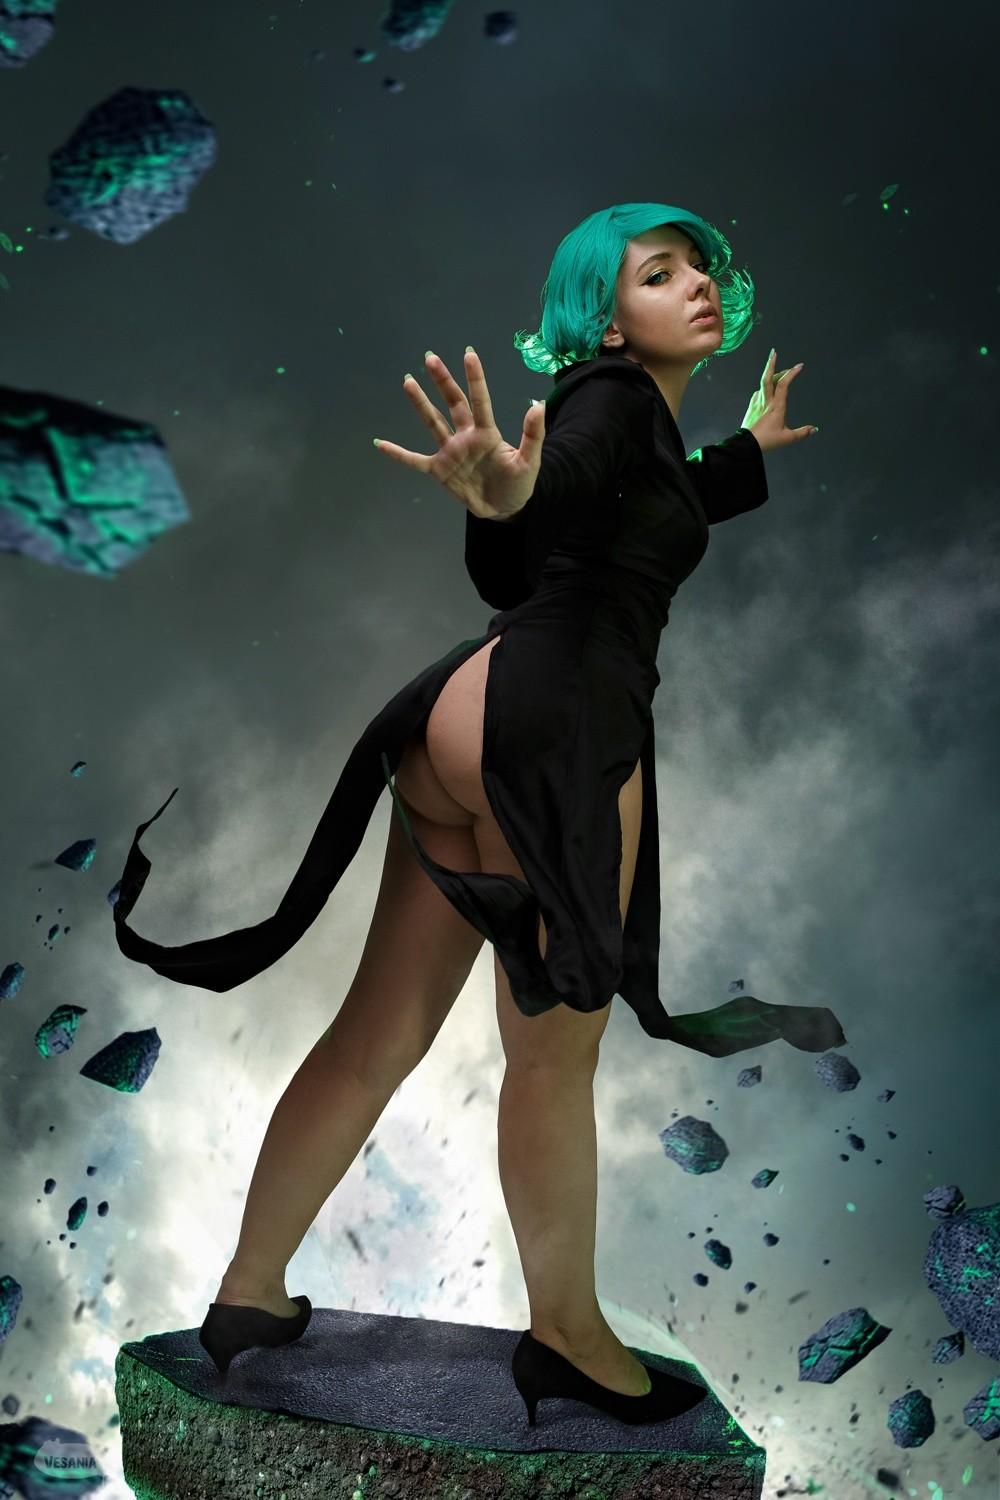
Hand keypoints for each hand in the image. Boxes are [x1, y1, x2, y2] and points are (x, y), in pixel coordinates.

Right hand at [374, 348, 546, 518]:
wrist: (505, 509)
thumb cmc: (519, 484)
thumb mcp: (530, 462)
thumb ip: (533, 435)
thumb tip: (537, 405)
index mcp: (487, 434)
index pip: (480, 401)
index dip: (475, 379)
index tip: (468, 354)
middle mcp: (466, 437)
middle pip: (452, 404)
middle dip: (442, 381)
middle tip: (430, 358)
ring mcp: (450, 453)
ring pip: (433, 423)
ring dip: (421, 403)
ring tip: (409, 381)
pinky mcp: (439, 470)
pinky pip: (415, 460)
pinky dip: (399, 454)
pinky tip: (381, 444)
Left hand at [740, 349, 816, 453]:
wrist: (746, 445)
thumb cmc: (766, 441)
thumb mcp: (788, 438)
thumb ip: (802, 432)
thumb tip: (814, 429)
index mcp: (776, 406)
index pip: (784, 384)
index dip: (791, 373)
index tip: (799, 366)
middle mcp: (766, 401)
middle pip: (767, 378)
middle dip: (771, 364)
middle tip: (774, 353)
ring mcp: (756, 403)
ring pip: (762, 384)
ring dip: (770, 375)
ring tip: (777, 372)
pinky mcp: (751, 407)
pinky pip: (758, 392)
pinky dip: (764, 387)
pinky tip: (767, 389)